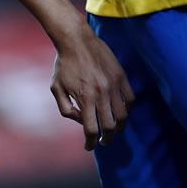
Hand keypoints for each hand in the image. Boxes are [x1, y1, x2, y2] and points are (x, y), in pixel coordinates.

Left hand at [50, 27, 133, 150]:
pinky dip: (127, 110)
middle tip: (103, 142)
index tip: (89, 147)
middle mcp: (101, 94)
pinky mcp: (122, 78)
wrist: (77, 40)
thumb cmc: (64, 64)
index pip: (91, 129)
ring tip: (113, 130)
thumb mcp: (56, 87)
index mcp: (84, 98)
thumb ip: (66, 108)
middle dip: (106, 139)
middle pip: (109, 127)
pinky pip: (131, 100)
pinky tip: (120, 112)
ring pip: (123, 116)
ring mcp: (114, 86)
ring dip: (119, 128)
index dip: (90, 142)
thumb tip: (81, 121)